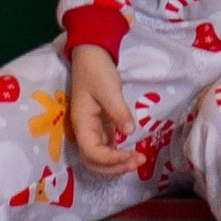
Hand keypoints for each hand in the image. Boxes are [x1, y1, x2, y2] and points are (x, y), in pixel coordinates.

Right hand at [68, 43, 136, 173]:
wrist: (91, 53)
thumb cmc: (96, 69)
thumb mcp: (109, 88)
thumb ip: (118, 111)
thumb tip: (129, 133)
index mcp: (82, 123)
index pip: (91, 152)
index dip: (110, 160)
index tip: (130, 157)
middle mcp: (85, 130)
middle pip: (93, 162)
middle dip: (114, 168)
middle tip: (137, 163)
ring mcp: (93, 129)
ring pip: (100, 158)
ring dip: (117, 164)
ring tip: (138, 160)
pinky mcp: (102, 125)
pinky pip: (108, 147)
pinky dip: (118, 155)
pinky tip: (132, 152)